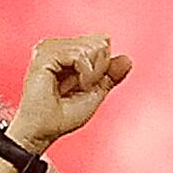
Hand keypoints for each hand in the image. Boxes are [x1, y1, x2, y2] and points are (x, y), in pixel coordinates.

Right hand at [11, 34, 130, 143]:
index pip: (101, 42)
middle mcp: (56, 47)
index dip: (103, 66)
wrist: (44, 129)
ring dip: (92, 73)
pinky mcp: (44, 55)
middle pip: (99, 43)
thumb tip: (128, 59)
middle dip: (98, 69)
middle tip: (82, 87)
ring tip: (77, 87)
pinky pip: (80, 55)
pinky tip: (76, 84)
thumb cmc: (62, 115)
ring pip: (91, 47)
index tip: (88, 85)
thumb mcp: (95, 92)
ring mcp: (49, 49)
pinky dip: (86, 73)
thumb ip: (110, 75)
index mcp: (66, 52)